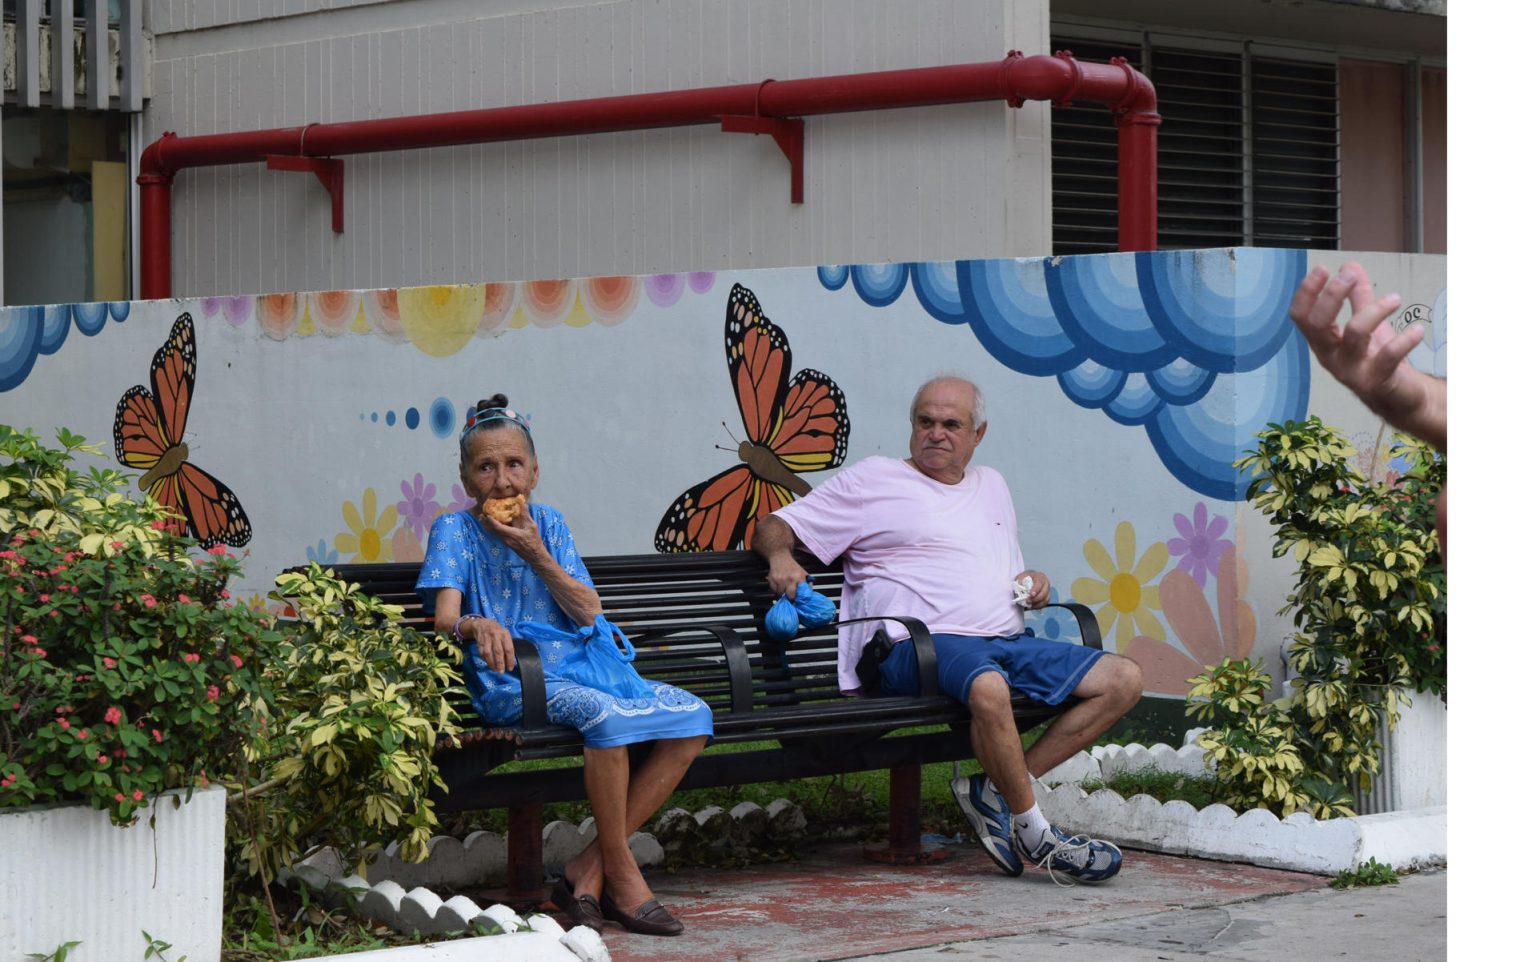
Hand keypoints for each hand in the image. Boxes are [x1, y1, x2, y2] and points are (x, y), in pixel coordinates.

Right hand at [466, 617, 516, 673]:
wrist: (482, 624)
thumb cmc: (497, 631)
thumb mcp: (505, 633)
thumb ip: (507, 644)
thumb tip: (510, 659)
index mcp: (505, 634)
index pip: (508, 648)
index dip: (510, 660)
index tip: (510, 668)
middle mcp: (496, 636)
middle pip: (498, 652)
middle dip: (500, 663)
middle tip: (502, 672)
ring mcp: (486, 639)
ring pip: (489, 653)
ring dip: (492, 663)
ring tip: (495, 670)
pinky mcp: (479, 643)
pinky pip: (482, 653)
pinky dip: (485, 660)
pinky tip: (489, 664)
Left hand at [480, 505, 544, 562]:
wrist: (535, 556)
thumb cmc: (534, 541)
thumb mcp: (532, 527)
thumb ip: (525, 515)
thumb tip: (522, 503)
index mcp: (512, 534)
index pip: (498, 527)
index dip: (491, 520)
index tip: (487, 514)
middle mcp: (506, 539)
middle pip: (493, 530)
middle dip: (486, 523)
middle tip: (480, 515)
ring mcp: (506, 542)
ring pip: (494, 533)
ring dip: (489, 526)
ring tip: (484, 519)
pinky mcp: (507, 543)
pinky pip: (498, 535)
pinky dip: (494, 529)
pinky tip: (494, 525)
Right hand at [767, 557, 808, 598]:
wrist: (780, 557)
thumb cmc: (793, 567)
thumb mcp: (804, 573)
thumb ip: (808, 585)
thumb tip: (808, 596)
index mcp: (799, 577)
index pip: (800, 593)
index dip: (799, 598)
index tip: (798, 600)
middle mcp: (790, 578)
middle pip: (790, 596)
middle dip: (790, 598)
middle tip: (790, 597)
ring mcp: (780, 579)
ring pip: (781, 594)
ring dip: (782, 594)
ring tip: (784, 589)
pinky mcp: (772, 579)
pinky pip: (773, 591)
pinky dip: (776, 590)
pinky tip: (779, 585)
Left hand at [1014, 570, 1049, 607]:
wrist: (1027, 581)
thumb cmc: (1025, 578)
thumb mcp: (1020, 577)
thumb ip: (1020, 581)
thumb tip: (1019, 588)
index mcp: (1040, 577)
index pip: (1039, 584)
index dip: (1036, 590)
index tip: (1030, 594)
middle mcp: (1046, 584)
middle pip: (1044, 593)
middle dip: (1036, 599)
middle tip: (1027, 601)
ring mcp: (1047, 591)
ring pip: (1045, 600)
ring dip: (1037, 604)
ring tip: (1029, 605)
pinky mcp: (1046, 598)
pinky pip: (1044, 604)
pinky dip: (1038, 606)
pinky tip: (1031, 606)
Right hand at [1288, 263, 1439, 436]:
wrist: (1401, 399)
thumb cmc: (1379, 360)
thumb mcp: (1366, 325)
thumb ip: (1358, 297)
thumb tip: (1350, 265)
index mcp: (1324, 343)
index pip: (1301, 317)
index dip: (1307, 293)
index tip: (1323, 269)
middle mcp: (1331, 357)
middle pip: (1318, 324)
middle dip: (1332, 296)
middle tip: (1349, 275)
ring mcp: (1351, 371)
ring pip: (1354, 334)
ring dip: (1375, 310)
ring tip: (1395, 298)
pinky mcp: (1376, 381)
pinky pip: (1388, 356)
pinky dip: (1404, 339)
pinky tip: (1417, 329)